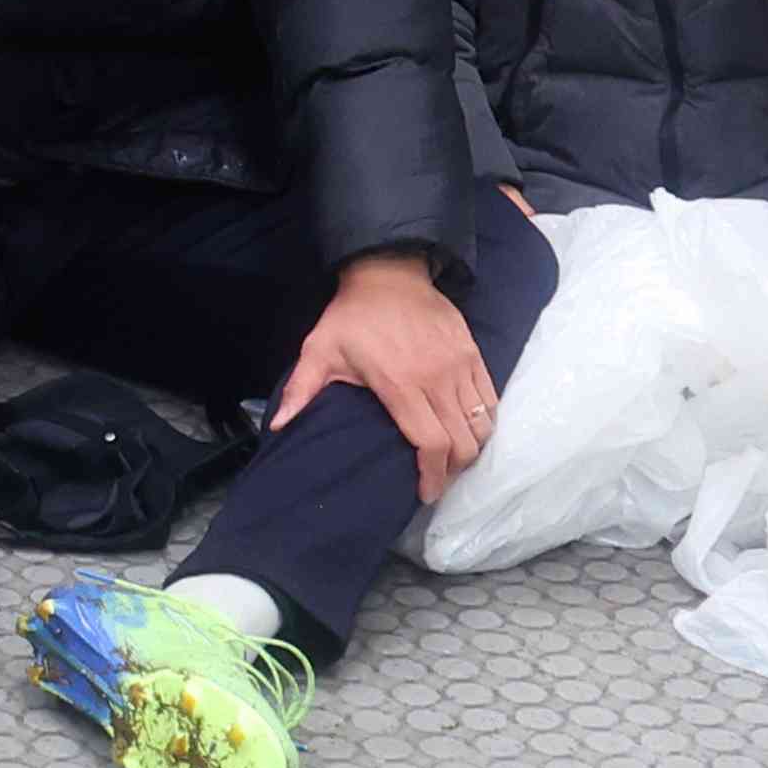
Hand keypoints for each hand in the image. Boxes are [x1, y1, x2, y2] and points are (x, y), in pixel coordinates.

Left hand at [275, 253, 496, 500]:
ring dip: (471, 448)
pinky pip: (490, 399)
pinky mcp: (473, 354)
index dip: (433, 477)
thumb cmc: (351, 316)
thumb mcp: (319, 349)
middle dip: (454, 471)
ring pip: (481, 424)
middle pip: (461, 442)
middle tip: (439, 479)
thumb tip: (277, 426)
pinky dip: (484, 422)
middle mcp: (436, 378)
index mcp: (400, 384)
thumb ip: (301, 389)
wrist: (388, 272)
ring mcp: (459, 365)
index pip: (430, 444)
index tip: (426, 494)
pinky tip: (469, 430)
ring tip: (454, 459)